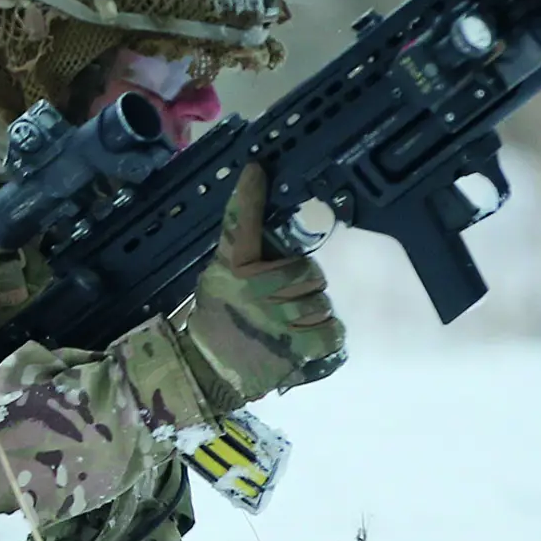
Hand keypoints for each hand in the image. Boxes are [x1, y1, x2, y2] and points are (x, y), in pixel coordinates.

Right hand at [173, 168, 345, 408]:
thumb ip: (240, 243)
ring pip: (322, 303)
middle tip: (282, 300)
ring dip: (312, 313)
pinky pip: (332, 333)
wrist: (209, 371)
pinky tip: (303, 340)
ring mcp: (282, 322)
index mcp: (236, 270)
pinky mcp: (299, 351)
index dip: (250, 195)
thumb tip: (254, 185)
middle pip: (309, 272)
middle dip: (302, 285)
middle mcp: (259, 291)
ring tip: (289, 325)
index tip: (255, 169)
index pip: (245, 224)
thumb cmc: (215, 320)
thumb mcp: (219, 276)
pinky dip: (324, 336)